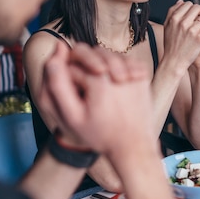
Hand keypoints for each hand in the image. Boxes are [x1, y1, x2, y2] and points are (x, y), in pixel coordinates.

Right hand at [37, 42, 151, 153]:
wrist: (133, 146)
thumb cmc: (101, 134)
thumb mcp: (73, 115)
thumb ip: (58, 84)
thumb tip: (55, 54)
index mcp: (98, 79)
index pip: (72, 64)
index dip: (68, 78)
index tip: (73, 97)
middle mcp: (118, 70)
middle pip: (92, 53)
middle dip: (84, 66)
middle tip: (85, 89)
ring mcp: (134, 71)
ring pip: (109, 54)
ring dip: (100, 64)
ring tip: (98, 88)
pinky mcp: (143, 75)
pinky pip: (125, 60)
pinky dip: (117, 67)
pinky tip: (113, 85)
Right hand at [163, 0, 199, 70]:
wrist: (174, 61)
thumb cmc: (170, 44)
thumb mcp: (167, 26)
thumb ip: (172, 12)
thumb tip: (181, 0)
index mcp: (174, 18)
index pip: (187, 4)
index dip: (191, 8)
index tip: (192, 14)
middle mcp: (183, 22)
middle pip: (197, 8)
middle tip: (199, 18)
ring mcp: (192, 30)